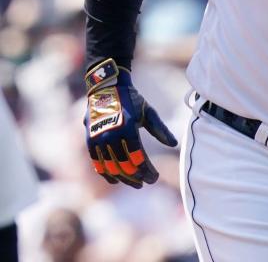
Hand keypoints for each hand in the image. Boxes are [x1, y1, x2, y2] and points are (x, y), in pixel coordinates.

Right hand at [84, 58, 177, 188]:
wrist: (106, 88)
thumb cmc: (131, 100)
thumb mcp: (148, 112)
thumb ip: (160, 130)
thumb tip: (174, 144)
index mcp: (127, 128)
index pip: (138, 157)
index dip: (147, 170)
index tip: (154, 178)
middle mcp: (111, 135)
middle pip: (124, 165)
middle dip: (137, 177)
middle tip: (147, 182)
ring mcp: (98, 139)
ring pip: (111, 167)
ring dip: (123, 178)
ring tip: (135, 183)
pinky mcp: (90, 141)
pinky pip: (97, 162)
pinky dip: (106, 173)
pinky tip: (115, 180)